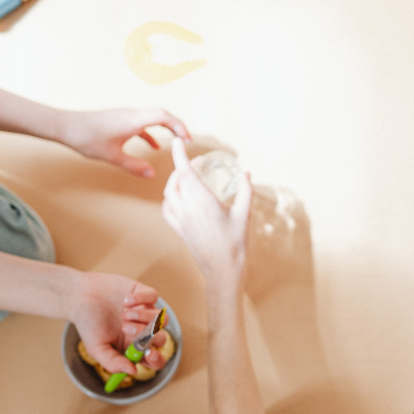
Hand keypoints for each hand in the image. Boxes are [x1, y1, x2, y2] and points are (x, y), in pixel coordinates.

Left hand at [59, 108, 189, 177]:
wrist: (65, 125)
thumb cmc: (87, 138)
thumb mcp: (113, 156)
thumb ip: (134, 166)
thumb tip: (152, 175)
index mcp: (133, 120)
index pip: (164, 116)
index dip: (179, 126)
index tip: (188, 140)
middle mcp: (131, 114)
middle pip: (162, 115)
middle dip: (177, 127)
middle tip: (188, 141)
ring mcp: (125, 115)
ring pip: (152, 118)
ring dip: (165, 129)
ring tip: (176, 142)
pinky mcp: (119, 119)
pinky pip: (141, 123)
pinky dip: (151, 133)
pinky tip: (154, 146)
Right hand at [69, 273, 169, 374]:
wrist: (79, 298)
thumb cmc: (88, 325)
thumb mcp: (96, 349)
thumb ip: (113, 363)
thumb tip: (133, 371)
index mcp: (135, 348)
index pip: (155, 360)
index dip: (156, 359)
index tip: (147, 354)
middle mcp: (144, 332)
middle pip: (161, 339)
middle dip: (146, 335)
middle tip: (126, 327)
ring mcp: (146, 312)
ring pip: (162, 320)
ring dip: (145, 317)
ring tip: (124, 314)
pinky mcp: (144, 294)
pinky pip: (154, 297)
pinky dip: (142, 299)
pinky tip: (125, 301)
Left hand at [161, 139, 251, 291]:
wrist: (223, 271)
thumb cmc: (235, 245)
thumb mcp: (244, 215)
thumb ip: (245, 191)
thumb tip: (246, 174)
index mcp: (204, 203)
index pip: (186, 172)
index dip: (180, 155)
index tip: (177, 142)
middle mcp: (189, 210)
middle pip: (177, 180)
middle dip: (182, 167)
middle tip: (194, 163)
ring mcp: (182, 221)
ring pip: (169, 193)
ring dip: (175, 181)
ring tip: (186, 177)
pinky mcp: (180, 231)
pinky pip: (167, 210)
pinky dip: (169, 199)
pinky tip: (177, 198)